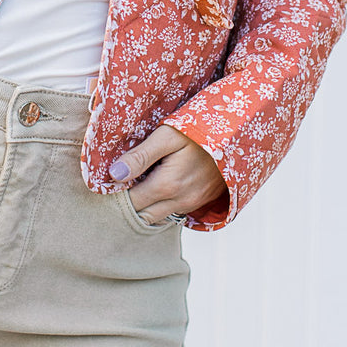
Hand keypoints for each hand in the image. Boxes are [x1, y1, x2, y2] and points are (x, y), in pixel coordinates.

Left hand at [109, 124, 226, 224]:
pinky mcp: (202, 201)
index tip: (107, 182)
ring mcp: (193, 203)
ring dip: (144, 207)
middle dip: (128, 205)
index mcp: (167, 185)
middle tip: (118, 186)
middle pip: (143, 215)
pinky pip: (174, 212)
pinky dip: (160, 206)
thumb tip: (114, 174)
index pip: (130, 202)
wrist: (239, 134)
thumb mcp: (168, 135)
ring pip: (158, 216)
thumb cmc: (200, 130)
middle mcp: (180, 201)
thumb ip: (140, 156)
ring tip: (136, 186)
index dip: (116, 194)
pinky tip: (156, 188)